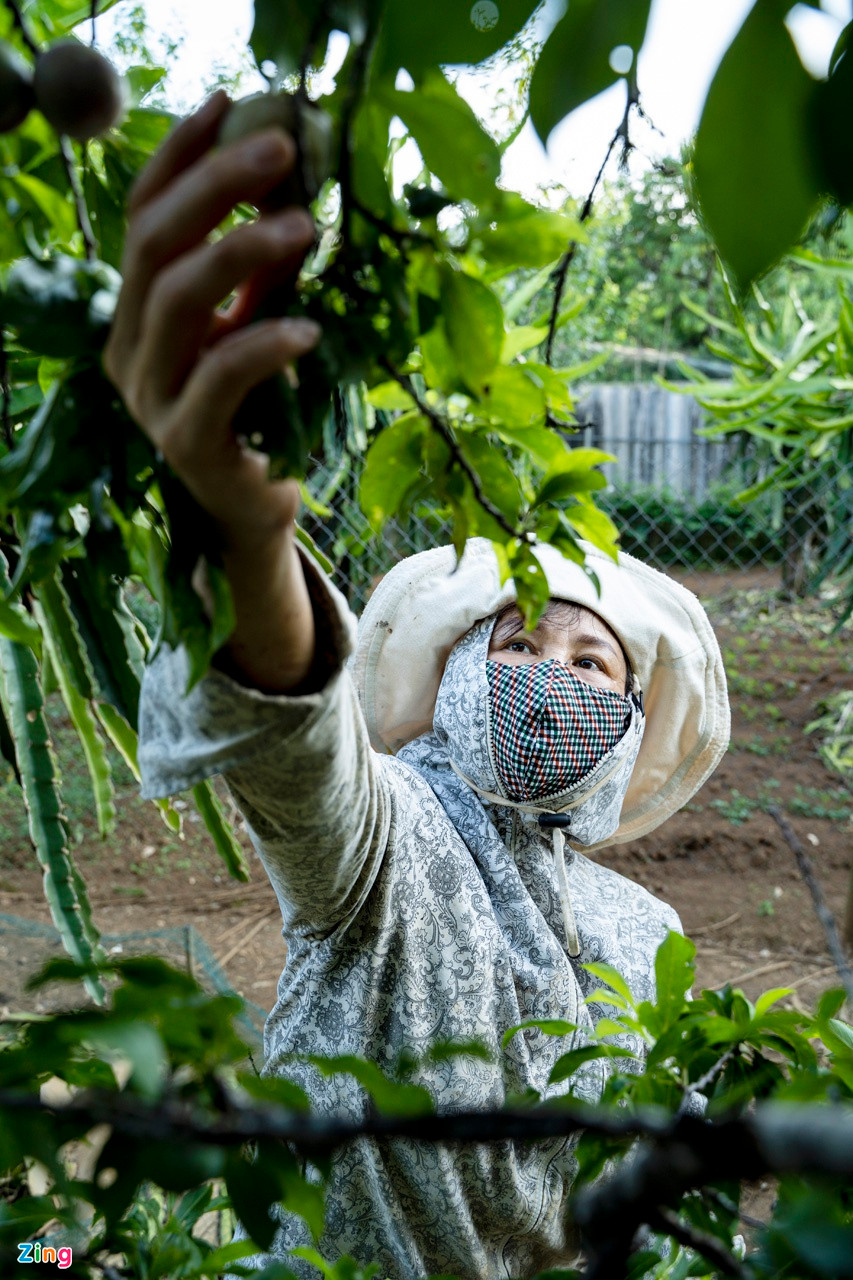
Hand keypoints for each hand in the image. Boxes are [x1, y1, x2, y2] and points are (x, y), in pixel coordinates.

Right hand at [103, 90, 321, 553]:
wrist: (258, 507)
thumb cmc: (263, 413)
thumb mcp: (259, 325)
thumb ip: (263, 269)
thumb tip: (296, 185)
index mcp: (137, 315)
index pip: (142, 219)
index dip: (178, 157)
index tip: (228, 103)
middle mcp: (129, 349)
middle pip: (153, 244)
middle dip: (215, 185)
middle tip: (280, 147)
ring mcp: (150, 397)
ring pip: (175, 298)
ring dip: (241, 249)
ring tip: (305, 225)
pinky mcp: (185, 440)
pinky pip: (218, 376)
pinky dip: (264, 342)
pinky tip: (309, 328)